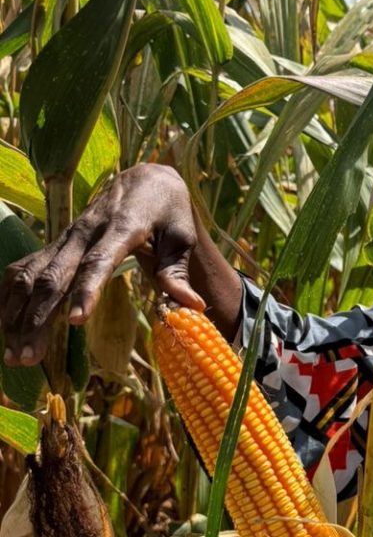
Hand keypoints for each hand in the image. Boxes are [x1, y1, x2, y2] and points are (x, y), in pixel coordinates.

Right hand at [0, 165, 202, 366]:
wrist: (143, 179)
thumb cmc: (167, 211)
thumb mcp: (181, 236)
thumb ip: (178, 271)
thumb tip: (191, 305)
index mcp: (121, 228)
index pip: (99, 261)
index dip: (85, 290)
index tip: (75, 321)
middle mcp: (85, 232)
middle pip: (54, 276)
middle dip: (37, 317)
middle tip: (27, 356)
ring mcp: (66, 237)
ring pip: (31, 275)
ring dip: (18, 314)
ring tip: (13, 353)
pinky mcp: (56, 244)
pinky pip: (24, 269)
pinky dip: (10, 297)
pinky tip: (4, 325)